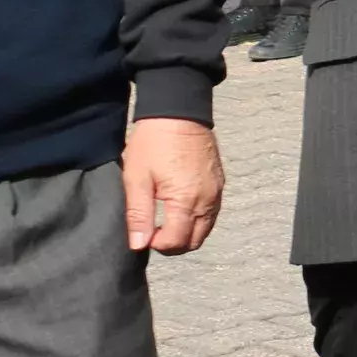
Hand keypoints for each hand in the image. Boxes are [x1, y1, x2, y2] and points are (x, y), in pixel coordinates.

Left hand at [121, 116, 223, 253]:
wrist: (179, 112)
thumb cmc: (154, 143)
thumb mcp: (137, 178)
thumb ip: (139, 214)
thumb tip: (139, 244)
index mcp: (186, 201)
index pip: (176, 242)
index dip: (157, 244)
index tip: (143, 233)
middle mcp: (207, 200)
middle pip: (194, 241)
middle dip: (173, 243)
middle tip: (153, 231)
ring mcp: (216, 192)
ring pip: (205, 229)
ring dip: (186, 233)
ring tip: (164, 220)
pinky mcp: (219, 184)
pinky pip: (211, 214)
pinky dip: (197, 220)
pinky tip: (179, 208)